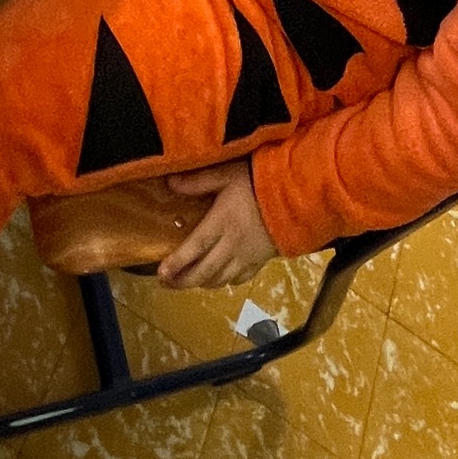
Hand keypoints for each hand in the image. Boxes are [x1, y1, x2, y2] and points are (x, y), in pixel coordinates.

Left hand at [157, 160, 277, 288]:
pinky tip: (218, 279)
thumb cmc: (258, 183)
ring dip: (201, 283)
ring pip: (220, 279)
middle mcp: (232, 245)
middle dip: (183, 281)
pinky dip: (224, 282)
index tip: (161, 273)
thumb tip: (170, 183)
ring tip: (188, 282)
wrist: (295, 197)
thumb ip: (199, 181)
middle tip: (166, 284)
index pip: (194, 248)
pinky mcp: (261, 261)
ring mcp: (247, 256)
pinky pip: (239, 279)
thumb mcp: (227, 174)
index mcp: (221, 223)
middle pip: (204, 271)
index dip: (176, 263)